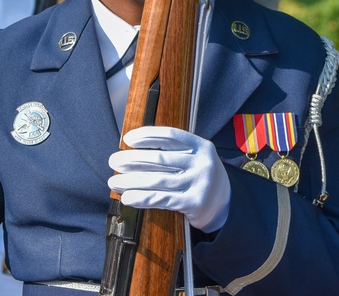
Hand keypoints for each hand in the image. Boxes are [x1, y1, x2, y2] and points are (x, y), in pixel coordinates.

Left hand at [108, 126, 230, 231]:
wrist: (225, 203)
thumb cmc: (199, 174)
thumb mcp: (194, 156)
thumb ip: (172, 150)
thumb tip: (133, 148)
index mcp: (200, 146)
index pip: (170, 136)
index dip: (147, 135)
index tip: (128, 139)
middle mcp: (201, 163)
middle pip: (160, 159)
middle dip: (132, 160)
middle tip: (113, 161)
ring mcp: (198, 183)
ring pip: (157, 180)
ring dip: (131, 181)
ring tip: (113, 181)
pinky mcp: (193, 203)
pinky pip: (162, 199)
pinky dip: (142, 198)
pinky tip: (127, 197)